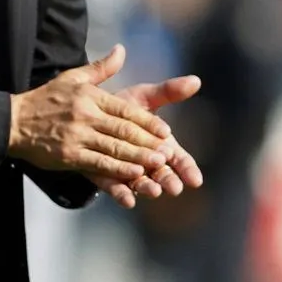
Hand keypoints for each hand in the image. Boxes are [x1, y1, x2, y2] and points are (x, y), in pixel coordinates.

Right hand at [8, 45, 172, 182]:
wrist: (13, 121)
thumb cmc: (45, 99)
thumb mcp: (73, 78)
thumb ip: (101, 68)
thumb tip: (121, 50)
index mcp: (90, 96)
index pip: (124, 109)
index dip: (147, 122)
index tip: (166, 131)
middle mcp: (85, 115)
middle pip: (123, 130)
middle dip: (148, 143)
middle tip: (168, 153)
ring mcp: (77, 136)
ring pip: (113, 149)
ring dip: (138, 158)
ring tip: (157, 166)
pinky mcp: (69, 155)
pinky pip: (97, 164)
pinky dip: (117, 171)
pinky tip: (133, 176)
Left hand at [90, 75, 203, 208]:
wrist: (86, 113)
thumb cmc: (120, 107)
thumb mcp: (144, 97)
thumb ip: (167, 92)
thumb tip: (196, 80)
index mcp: (159, 144)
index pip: (178, 159)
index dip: (186, 168)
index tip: (195, 179)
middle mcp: (145, 161)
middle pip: (161, 174)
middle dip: (168, 180)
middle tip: (174, 187)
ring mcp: (126, 171)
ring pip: (140, 182)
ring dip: (147, 188)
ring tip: (154, 191)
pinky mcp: (105, 176)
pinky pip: (114, 187)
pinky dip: (121, 194)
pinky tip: (128, 201)